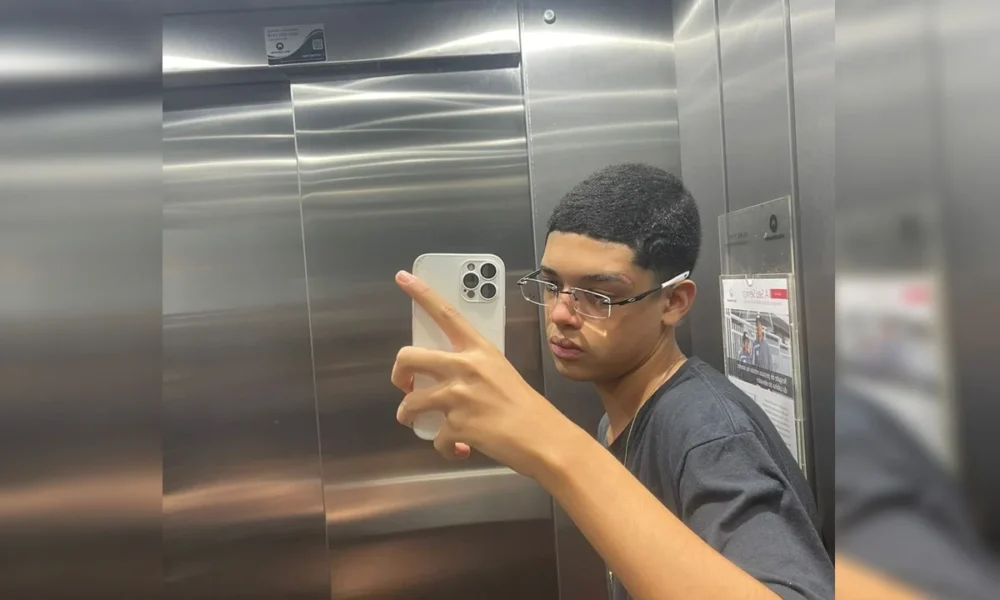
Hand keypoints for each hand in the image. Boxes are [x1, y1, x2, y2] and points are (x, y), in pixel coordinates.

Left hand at [391, 270, 580, 478]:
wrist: (544, 439)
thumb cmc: (527, 407)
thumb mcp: (501, 373)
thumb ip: (473, 370)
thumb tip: (447, 382)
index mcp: (479, 350)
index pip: (446, 314)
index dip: (422, 294)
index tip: (403, 276)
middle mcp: (465, 367)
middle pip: (408, 357)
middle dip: (397, 373)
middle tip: (403, 386)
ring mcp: (458, 397)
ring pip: (409, 404)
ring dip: (408, 416)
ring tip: (418, 423)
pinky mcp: (457, 426)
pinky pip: (435, 438)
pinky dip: (445, 448)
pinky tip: (460, 449)